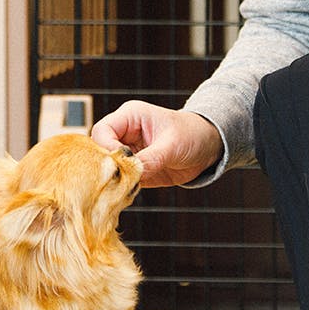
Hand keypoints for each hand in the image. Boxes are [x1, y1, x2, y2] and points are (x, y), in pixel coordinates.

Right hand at [91, 101, 222, 187]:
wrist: (209, 147)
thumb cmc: (193, 134)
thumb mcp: (173, 145)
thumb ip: (151, 159)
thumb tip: (131, 174)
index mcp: (130, 116)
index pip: (102, 131)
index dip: (106, 148)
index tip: (122, 163)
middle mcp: (124, 134)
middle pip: (99, 151)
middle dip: (108, 166)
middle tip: (122, 180)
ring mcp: (128, 153)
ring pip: (108, 168)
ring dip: (115, 180)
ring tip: (129, 188)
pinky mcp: (135, 170)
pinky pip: (120, 181)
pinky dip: (123, 188)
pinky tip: (130, 193)